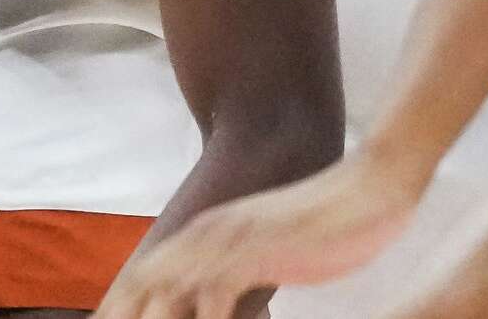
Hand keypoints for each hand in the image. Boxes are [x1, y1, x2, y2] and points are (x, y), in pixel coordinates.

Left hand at [94, 150, 427, 318]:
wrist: (370, 182)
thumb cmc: (323, 223)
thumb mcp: (266, 255)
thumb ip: (238, 280)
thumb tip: (219, 307)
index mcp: (200, 236)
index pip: (140, 281)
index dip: (117, 308)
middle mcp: (206, 236)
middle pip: (141, 288)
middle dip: (124, 316)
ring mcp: (230, 241)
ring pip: (170, 293)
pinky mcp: (259, 249)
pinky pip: (217, 293)